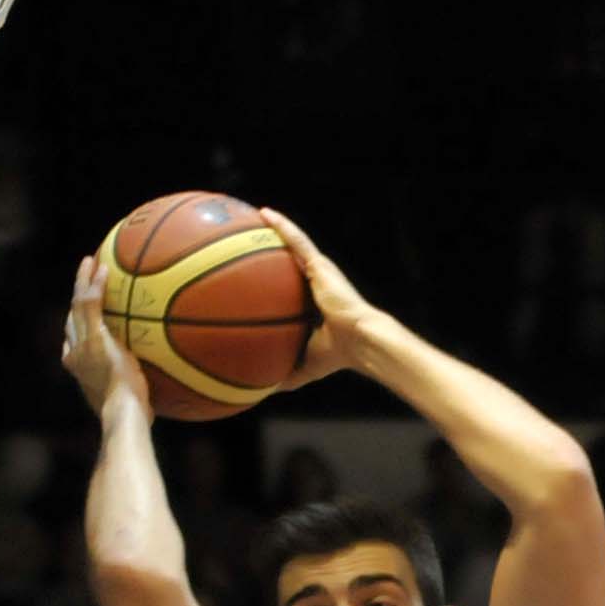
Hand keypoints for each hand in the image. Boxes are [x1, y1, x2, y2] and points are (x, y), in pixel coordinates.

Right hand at [61, 255, 149, 416]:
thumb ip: (131, 386)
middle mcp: (74, 353)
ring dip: (82, 281)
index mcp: (78, 367)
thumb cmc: (131, 415)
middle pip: (72, 317)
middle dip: (76, 295)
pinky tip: (103, 268)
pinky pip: (91, 303)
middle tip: (83, 277)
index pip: (73, 340)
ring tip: (89, 262)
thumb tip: (149, 391)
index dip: (77, 324)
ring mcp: (82, 344)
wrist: (124, 413)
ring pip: (77, 304)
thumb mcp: (127, 399)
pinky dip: (94, 284)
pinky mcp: (94, 337)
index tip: (86, 313)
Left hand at [257, 207, 380, 387]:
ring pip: (292, 242)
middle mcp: (315, 282)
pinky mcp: (321, 264)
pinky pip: (297, 240)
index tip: (252, 272)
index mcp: (311, 303)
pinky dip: (281, 226)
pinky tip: (264, 213)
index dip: (271, 277)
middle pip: (288, 259)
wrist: (360, 341)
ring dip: (274, 227)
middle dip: (269, 246)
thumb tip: (257, 392)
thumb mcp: (302, 366)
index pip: (287, 287)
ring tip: (253, 213)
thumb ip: (282, 374)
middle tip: (244, 235)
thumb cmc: (337, 356)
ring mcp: (319, 270)